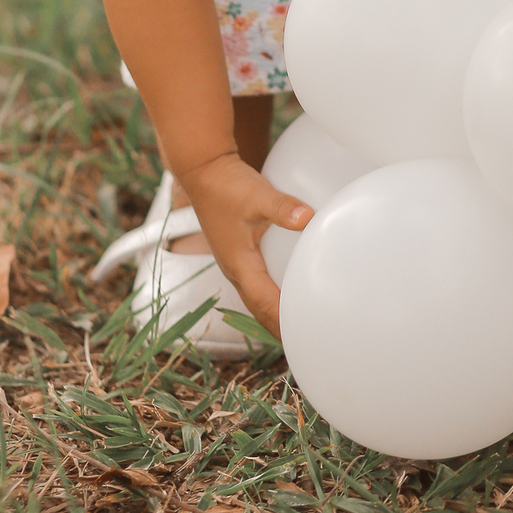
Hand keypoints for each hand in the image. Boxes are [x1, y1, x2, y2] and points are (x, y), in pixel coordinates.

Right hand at [178, 150, 311, 339]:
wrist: (204, 171)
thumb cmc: (228, 186)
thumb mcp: (257, 196)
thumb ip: (283, 207)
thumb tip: (308, 218)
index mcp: (239, 264)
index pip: (265, 304)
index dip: (284, 323)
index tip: (304, 337)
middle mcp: (235, 269)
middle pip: (259, 309)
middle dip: (279, 328)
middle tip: (306, 342)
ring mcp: (235, 262)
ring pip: (256, 298)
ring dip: (273, 314)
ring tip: (297, 326)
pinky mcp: (237, 252)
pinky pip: (256, 283)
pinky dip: (270, 295)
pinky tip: (285, 290)